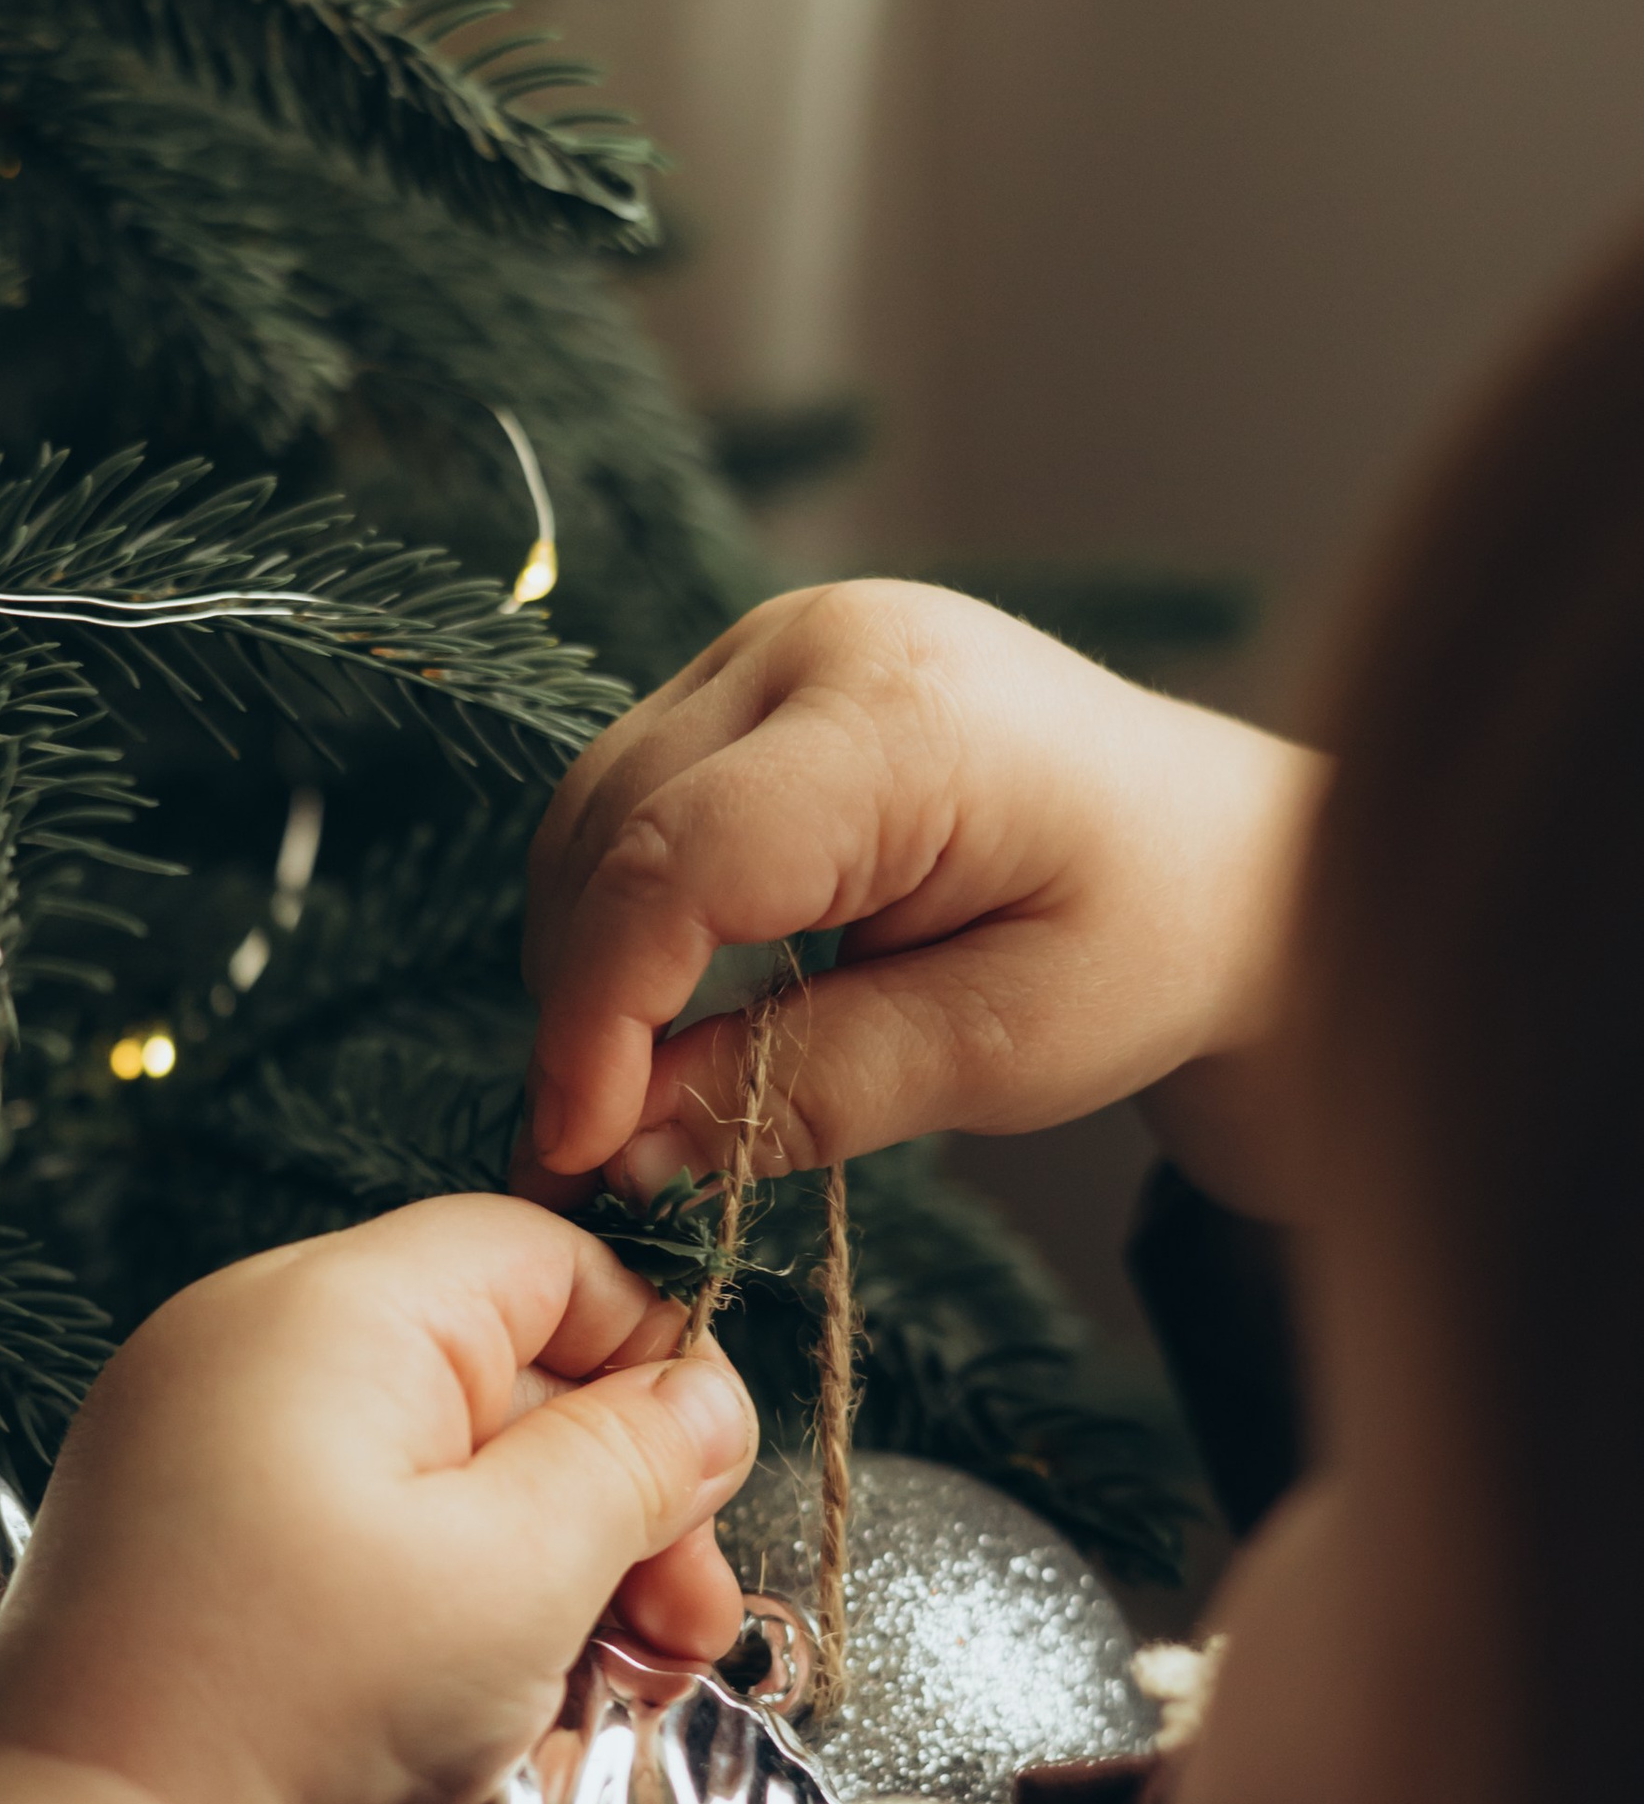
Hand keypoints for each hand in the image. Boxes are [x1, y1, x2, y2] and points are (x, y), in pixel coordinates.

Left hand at [0, 1200, 753, 1803]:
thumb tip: (706, 1398)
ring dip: (541, 1556)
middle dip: (613, 1494)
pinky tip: (493, 1685)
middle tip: (685, 1628)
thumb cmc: (306, 1698)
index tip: (705, 1482)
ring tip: (610, 1678)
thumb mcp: (521, 1570)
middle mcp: (245, 1340)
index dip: (650, 1356)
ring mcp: (191, 1435)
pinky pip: (342, 1514)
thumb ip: (633, 1464)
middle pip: (491, 1366)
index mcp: (329, 1306)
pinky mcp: (169, 1529)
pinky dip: (433, 1582)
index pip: (540, 1256)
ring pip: (425, 1456)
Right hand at [517, 580, 1326, 1218]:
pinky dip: (623, 918)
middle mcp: (818, 641)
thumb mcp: (1006, 1048)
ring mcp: (778, 644)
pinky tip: (667, 1014)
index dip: (602, 1015)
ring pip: (595, 816)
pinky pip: (632, 801)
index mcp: (905, 713)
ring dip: (591, 962)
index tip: (577, 1156)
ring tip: (632, 1100)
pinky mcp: (756, 679)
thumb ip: (813, 1086)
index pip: (678, 861)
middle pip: (611, 830)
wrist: (1226, 854)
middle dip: (583, 1004)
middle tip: (598, 1162)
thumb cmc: (1151, 943)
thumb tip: (624, 1146)